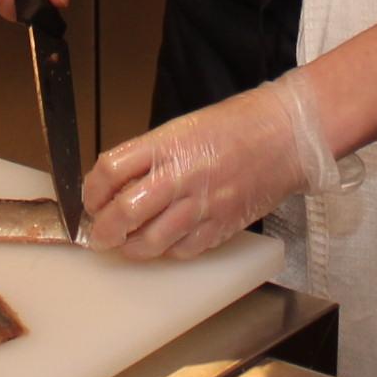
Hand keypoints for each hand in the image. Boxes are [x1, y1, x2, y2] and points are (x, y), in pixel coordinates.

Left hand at [84, 69, 340, 259]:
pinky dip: (167, 251)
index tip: (90, 200)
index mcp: (166, 144)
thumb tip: (115, 186)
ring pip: (150, 241)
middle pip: (124, 213)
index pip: (109, 171)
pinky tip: (164, 243)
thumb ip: (148, 157)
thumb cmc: (235, 126)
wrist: (285, 136)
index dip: (91, 192)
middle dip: (104, 231)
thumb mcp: (181, 128)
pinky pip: (183, 250)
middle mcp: (180, 175)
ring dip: (131, 248)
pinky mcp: (221, 226)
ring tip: (127, 244)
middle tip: (100, 235)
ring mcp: (202, 205)